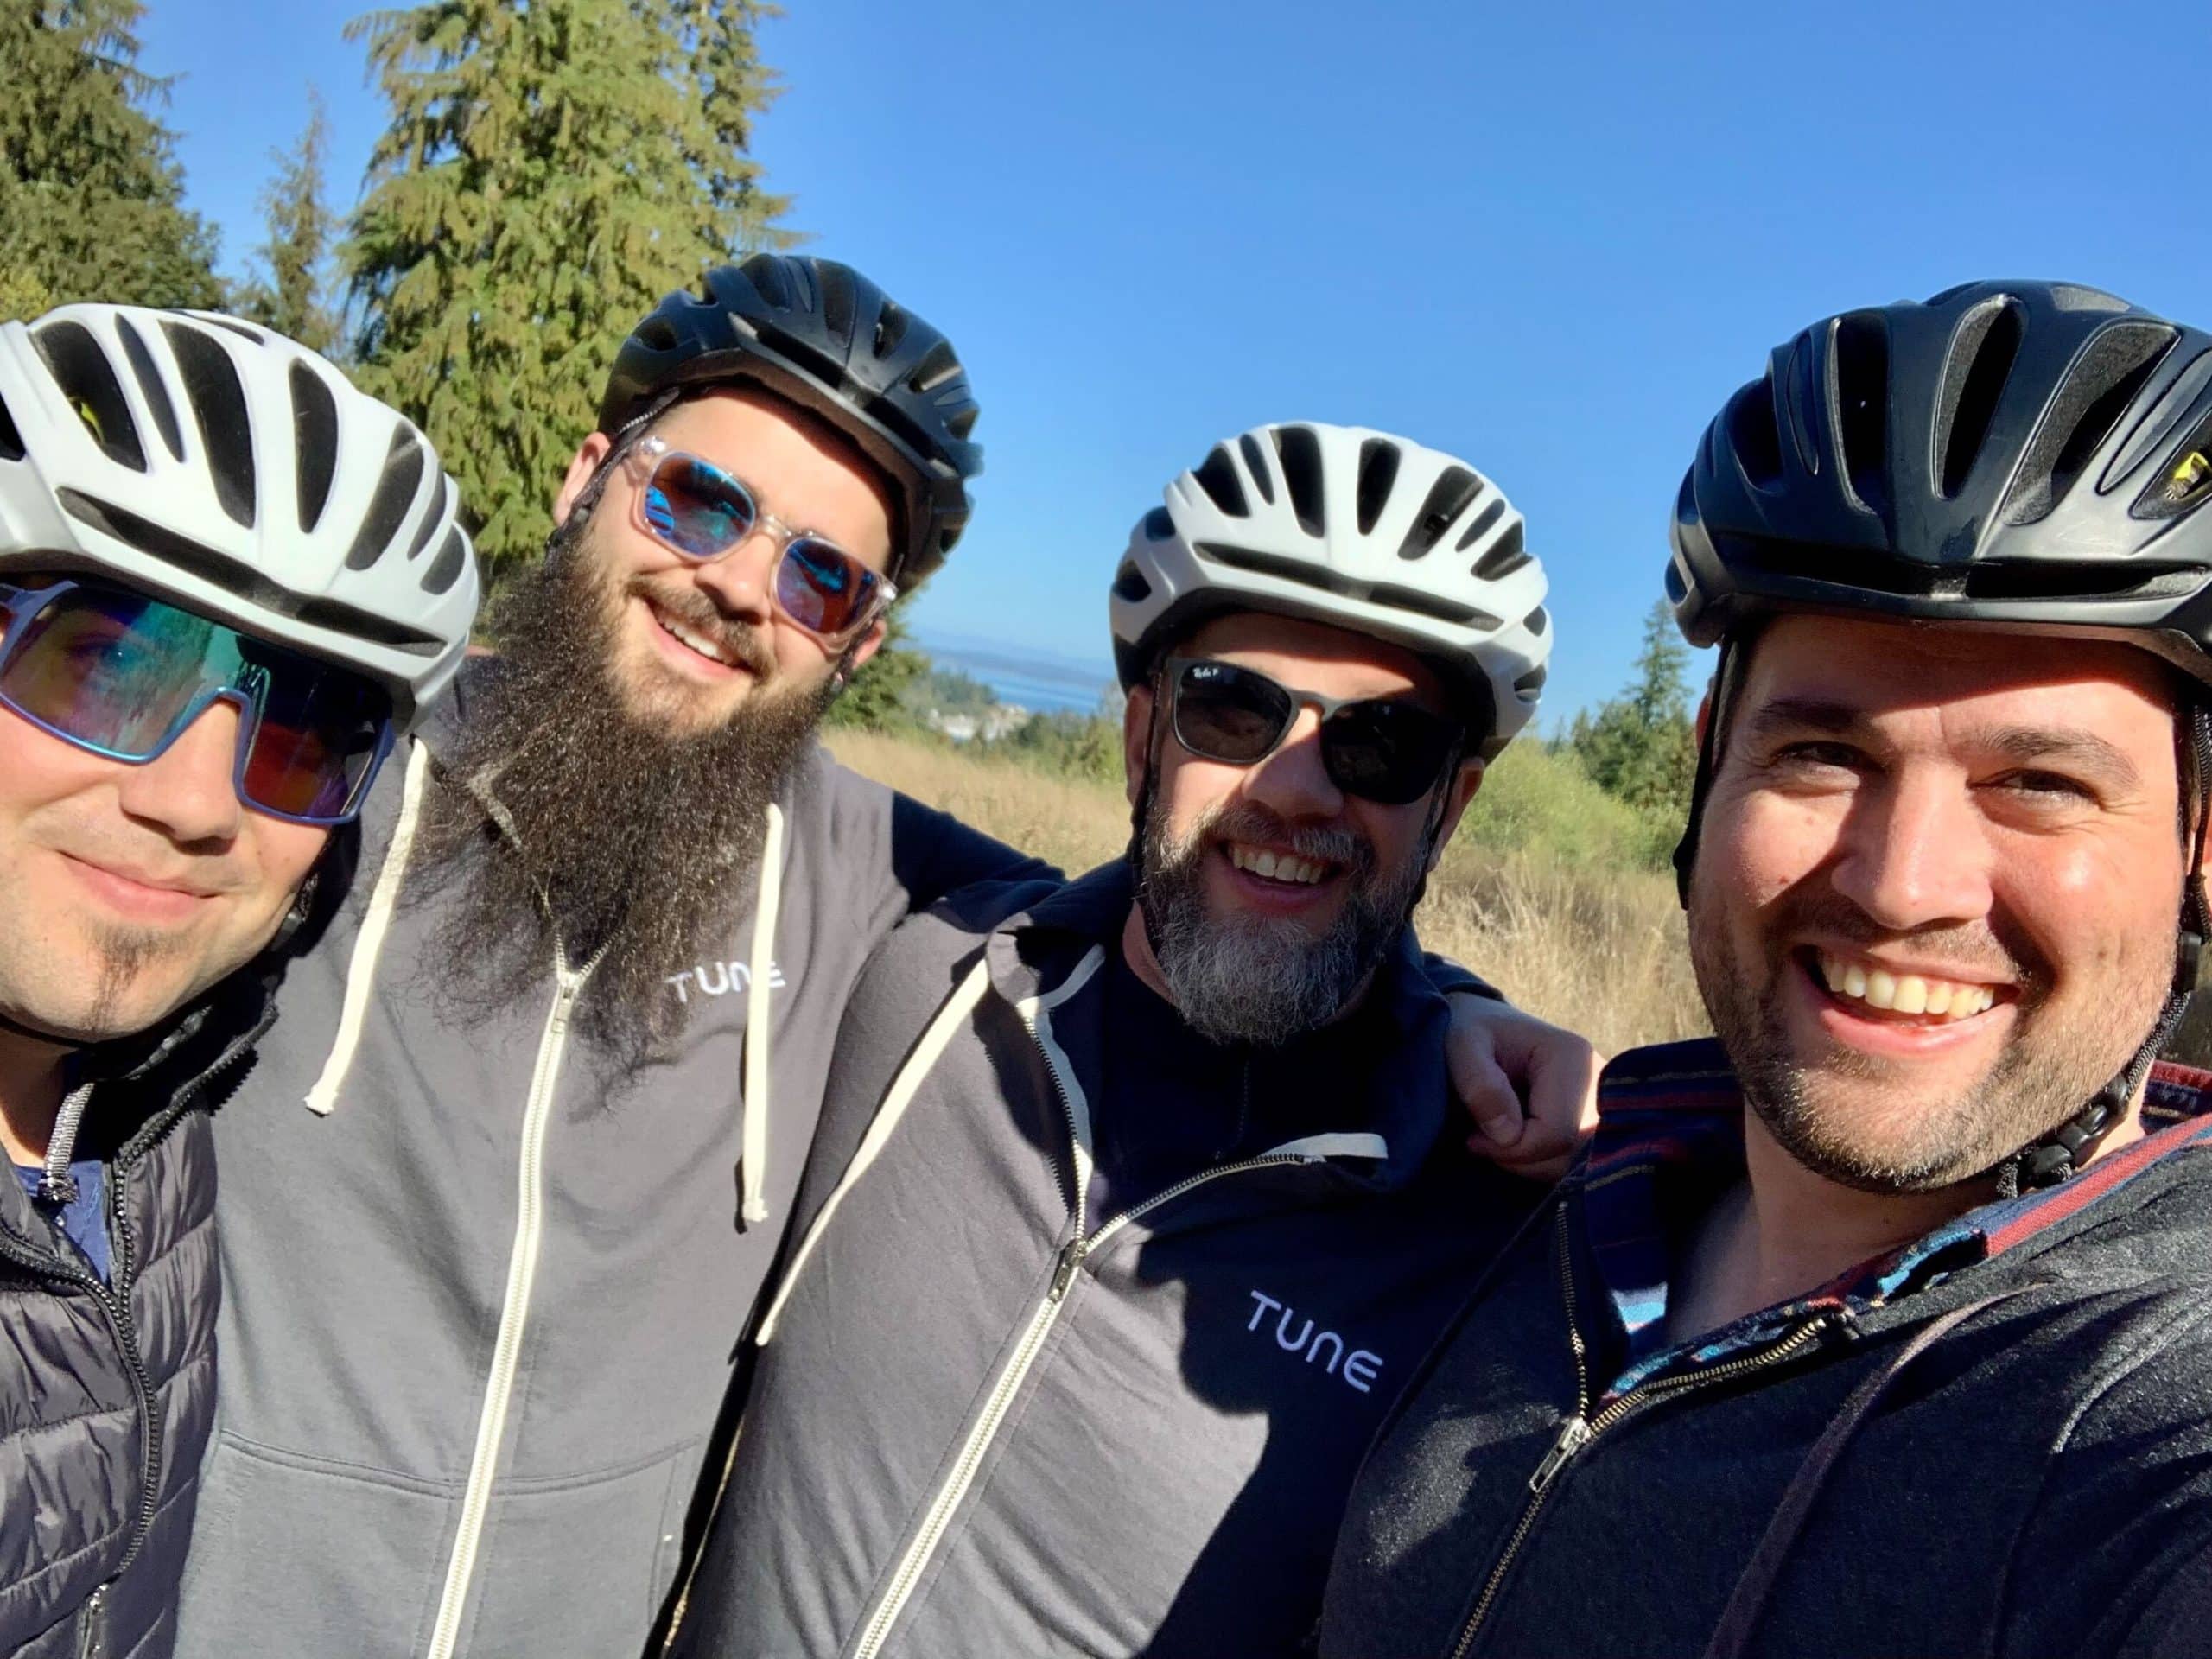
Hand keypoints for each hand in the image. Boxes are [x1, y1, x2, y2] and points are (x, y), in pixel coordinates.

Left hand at [1445, 994, 1601, 1182]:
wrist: (1486, 1027)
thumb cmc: (1471, 1032)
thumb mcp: (1461, 1045)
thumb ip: (1479, 1084)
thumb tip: (1508, 1133)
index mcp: (1574, 1057)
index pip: (1555, 1133)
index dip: (1511, 1149)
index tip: (1473, 1138)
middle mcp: (1601, 1082)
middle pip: (1570, 1154)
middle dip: (1518, 1159)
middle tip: (1481, 1138)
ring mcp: (1603, 1104)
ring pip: (1573, 1165)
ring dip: (1526, 1163)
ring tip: (1495, 1136)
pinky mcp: (1595, 1122)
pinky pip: (1574, 1163)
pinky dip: (1539, 1162)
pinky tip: (1514, 1140)